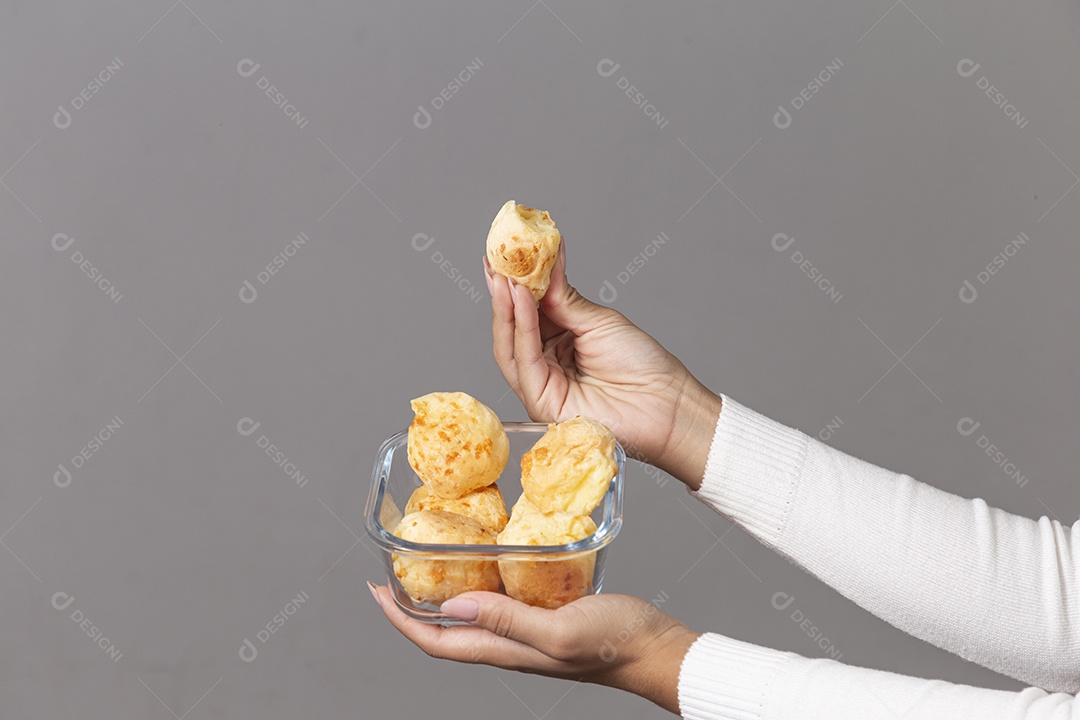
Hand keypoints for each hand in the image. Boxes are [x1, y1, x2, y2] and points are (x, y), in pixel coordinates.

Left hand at [369, 583, 699, 714]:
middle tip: (393, 570)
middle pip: (445, 631)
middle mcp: (509, 644)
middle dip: (412, 605)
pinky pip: (501, 602)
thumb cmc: (616, 642)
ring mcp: (527, 632)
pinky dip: (482, 582)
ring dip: (444, 592)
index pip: (435, 641)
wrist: (657, 649)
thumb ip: (508, 618)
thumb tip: (451, 604)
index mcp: (505, 651)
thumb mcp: (559, 628)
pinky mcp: (546, 617)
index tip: (375, 589)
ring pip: (471, 615)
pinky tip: (490, 558)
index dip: (399, 619)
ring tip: (430, 560)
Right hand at [483, 241, 721, 488]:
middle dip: (503, 293)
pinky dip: (521, 326)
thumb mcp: (599, 321)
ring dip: (506, 307)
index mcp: (559, 343)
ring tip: (505, 276)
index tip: (505, 255)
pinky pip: (524, 359)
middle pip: (513, 328)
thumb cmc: (640, 364)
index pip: (528, 311)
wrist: (665, 403)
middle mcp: (545, 364)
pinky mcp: (541, 401)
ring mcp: (541, 384)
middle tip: (496, 260)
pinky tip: (522, 299)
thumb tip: (544, 264)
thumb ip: (564, 299)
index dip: (515, 284)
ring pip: (511, 344)